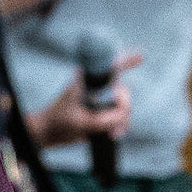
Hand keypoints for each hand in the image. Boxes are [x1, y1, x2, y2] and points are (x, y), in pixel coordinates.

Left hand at [26, 52, 141, 149]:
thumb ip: (100, 121)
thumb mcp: (79, 121)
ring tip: (111, 133)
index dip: (126, 60)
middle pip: (123, 93)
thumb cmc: (59, 121)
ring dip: (121, 122)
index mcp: (88, 82)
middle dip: (123, 107)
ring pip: (124, 108)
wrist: (51, 133)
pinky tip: (113, 135)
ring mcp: (102, 102)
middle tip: (114, 119)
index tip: (141, 55)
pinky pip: (120, 119)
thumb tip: (120, 119)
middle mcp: (98, 89)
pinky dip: (119, 127)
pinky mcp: (103, 114)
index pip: (109, 68)